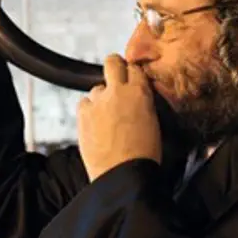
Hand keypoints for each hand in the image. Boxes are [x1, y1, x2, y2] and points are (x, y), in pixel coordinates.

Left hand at [77, 54, 161, 181]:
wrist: (123, 175)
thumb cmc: (143, 156)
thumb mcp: (154, 123)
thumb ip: (143, 103)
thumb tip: (138, 97)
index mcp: (140, 92)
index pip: (135, 68)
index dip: (132, 74)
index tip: (131, 80)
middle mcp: (117, 91)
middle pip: (112, 62)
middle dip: (114, 67)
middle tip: (116, 80)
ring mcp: (98, 101)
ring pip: (96, 88)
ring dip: (101, 97)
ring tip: (107, 116)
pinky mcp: (82, 114)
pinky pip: (84, 103)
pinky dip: (89, 110)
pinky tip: (95, 124)